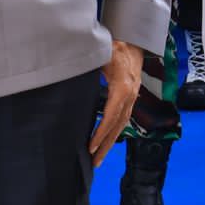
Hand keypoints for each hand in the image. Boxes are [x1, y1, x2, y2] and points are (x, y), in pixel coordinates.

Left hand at [90, 40, 143, 166]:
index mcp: (122, 86)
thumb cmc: (115, 48)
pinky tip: (106, 141)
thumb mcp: (102, 55)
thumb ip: (88, 64)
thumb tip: (71, 70)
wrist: (133, 42)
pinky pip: (123, 119)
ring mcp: (132, 97)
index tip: (91, 147)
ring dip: (111, 142)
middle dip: (106, 145)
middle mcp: (130, 95)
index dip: (101, 132)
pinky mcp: (131, 98)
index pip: (111, 115)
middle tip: (94, 162)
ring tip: (99, 158)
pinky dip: (115, 132)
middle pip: (118, 125)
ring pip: (122, 125)